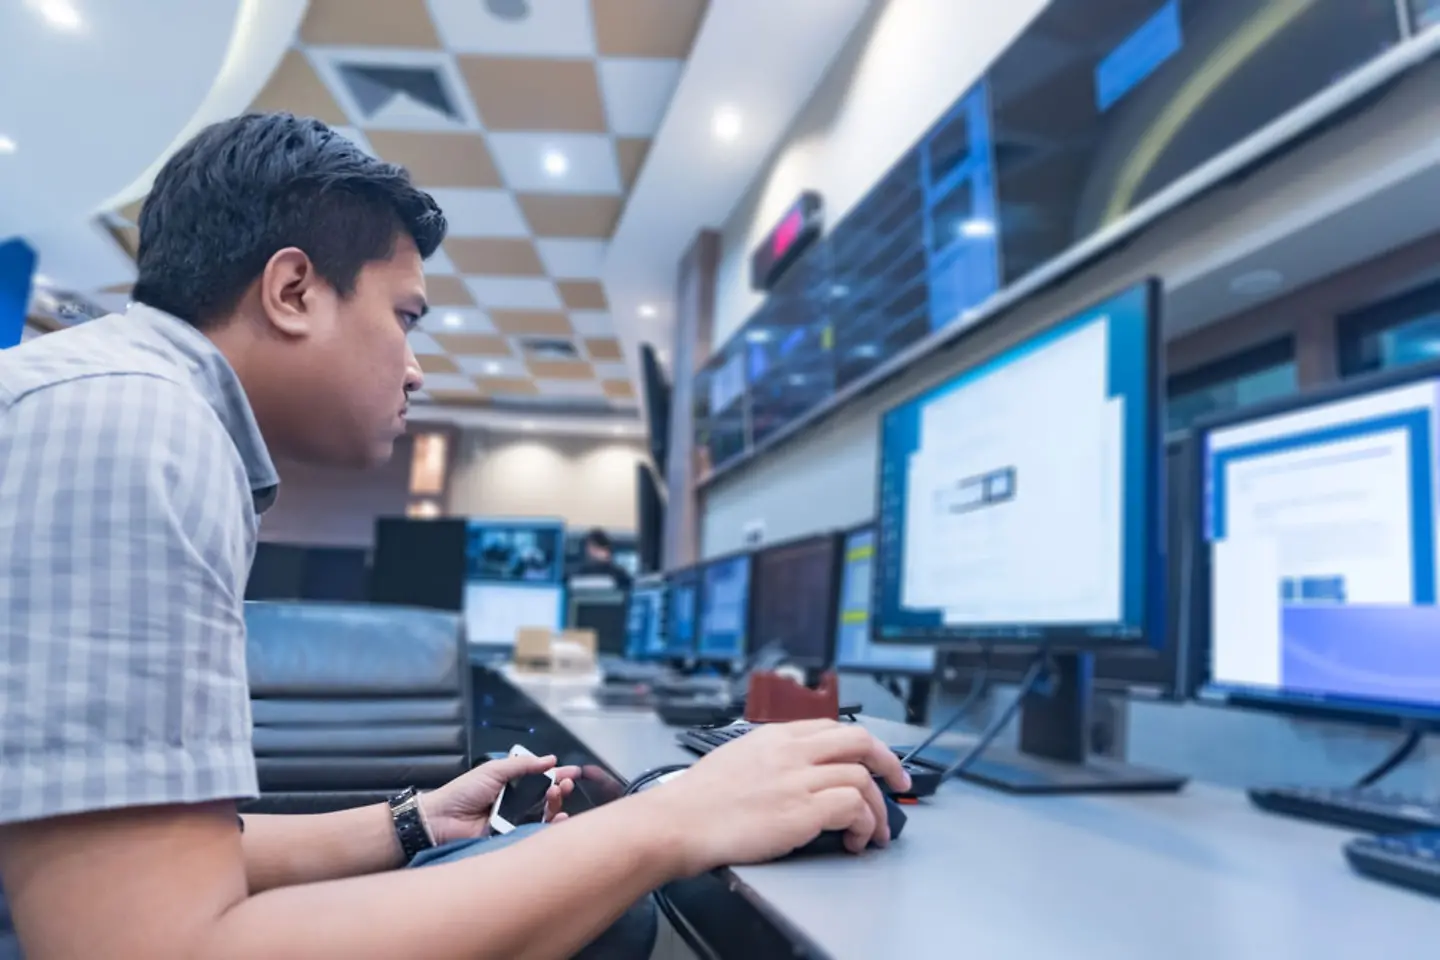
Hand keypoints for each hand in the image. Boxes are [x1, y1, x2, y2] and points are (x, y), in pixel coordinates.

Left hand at [421, 754, 580, 845]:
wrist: (442, 820)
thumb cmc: (463, 792)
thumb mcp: (493, 770)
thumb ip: (523, 764)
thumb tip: (550, 759)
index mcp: (510, 784)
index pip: (539, 778)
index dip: (557, 774)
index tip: (574, 772)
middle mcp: (516, 803)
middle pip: (546, 796)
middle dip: (560, 788)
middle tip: (565, 782)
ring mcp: (515, 822)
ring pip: (545, 814)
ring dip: (556, 802)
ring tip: (557, 793)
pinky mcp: (513, 839)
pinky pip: (536, 833)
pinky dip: (550, 826)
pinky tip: (558, 817)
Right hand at [640, 720, 910, 874]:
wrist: (678, 822)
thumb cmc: (697, 800)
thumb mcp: (735, 758)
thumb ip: (769, 757)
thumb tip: (793, 770)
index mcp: (774, 736)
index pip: (832, 727)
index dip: (862, 745)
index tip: (874, 760)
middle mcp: (790, 751)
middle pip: (859, 741)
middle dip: (889, 762)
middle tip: (899, 783)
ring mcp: (798, 778)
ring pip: (862, 776)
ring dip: (877, 808)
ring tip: (874, 832)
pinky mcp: (802, 809)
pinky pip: (852, 806)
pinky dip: (862, 823)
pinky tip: (854, 839)